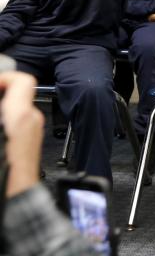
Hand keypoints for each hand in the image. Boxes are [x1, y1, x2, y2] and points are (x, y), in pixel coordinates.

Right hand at [0, 71, 43, 196]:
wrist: (16, 195)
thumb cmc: (4, 168)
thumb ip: (2, 110)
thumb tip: (2, 99)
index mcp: (21, 115)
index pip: (22, 80)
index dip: (5, 77)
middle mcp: (32, 120)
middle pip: (18, 94)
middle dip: (1, 94)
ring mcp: (33, 131)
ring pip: (18, 109)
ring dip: (3, 108)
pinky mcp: (29, 142)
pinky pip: (19, 122)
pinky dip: (7, 120)